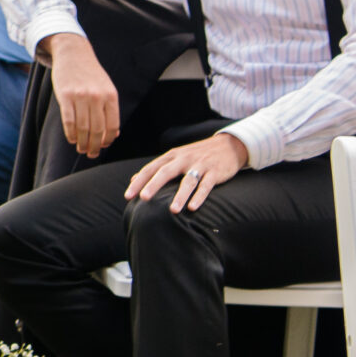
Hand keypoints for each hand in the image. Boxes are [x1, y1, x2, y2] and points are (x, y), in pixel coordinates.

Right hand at [42, 33, 121, 157]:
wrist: (74, 53)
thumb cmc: (90, 74)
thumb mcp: (106, 88)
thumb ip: (110, 110)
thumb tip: (113, 134)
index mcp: (111, 96)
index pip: (112, 126)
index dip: (108, 140)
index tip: (102, 146)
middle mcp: (97, 97)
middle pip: (97, 130)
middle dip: (94, 146)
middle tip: (91, 153)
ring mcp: (81, 96)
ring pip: (83, 128)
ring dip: (82, 143)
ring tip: (81, 148)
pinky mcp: (65, 96)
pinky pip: (69, 121)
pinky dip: (71, 134)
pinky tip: (72, 139)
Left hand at [126, 131, 250, 213]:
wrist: (228, 146)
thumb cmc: (196, 155)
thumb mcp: (175, 158)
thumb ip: (156, 168)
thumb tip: (134, 180)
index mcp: (171, 156)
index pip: (151, 169)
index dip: (139, 182)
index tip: (128, 196)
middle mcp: (183, 159)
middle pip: (165, 172)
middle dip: (154, 185)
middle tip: (143, 198)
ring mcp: (200, 165)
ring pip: (188, 181)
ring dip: (180, 196)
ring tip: (172, 210)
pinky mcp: (215, 172)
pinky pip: (206, 185)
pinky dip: (199, 196)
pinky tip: (192, 208)